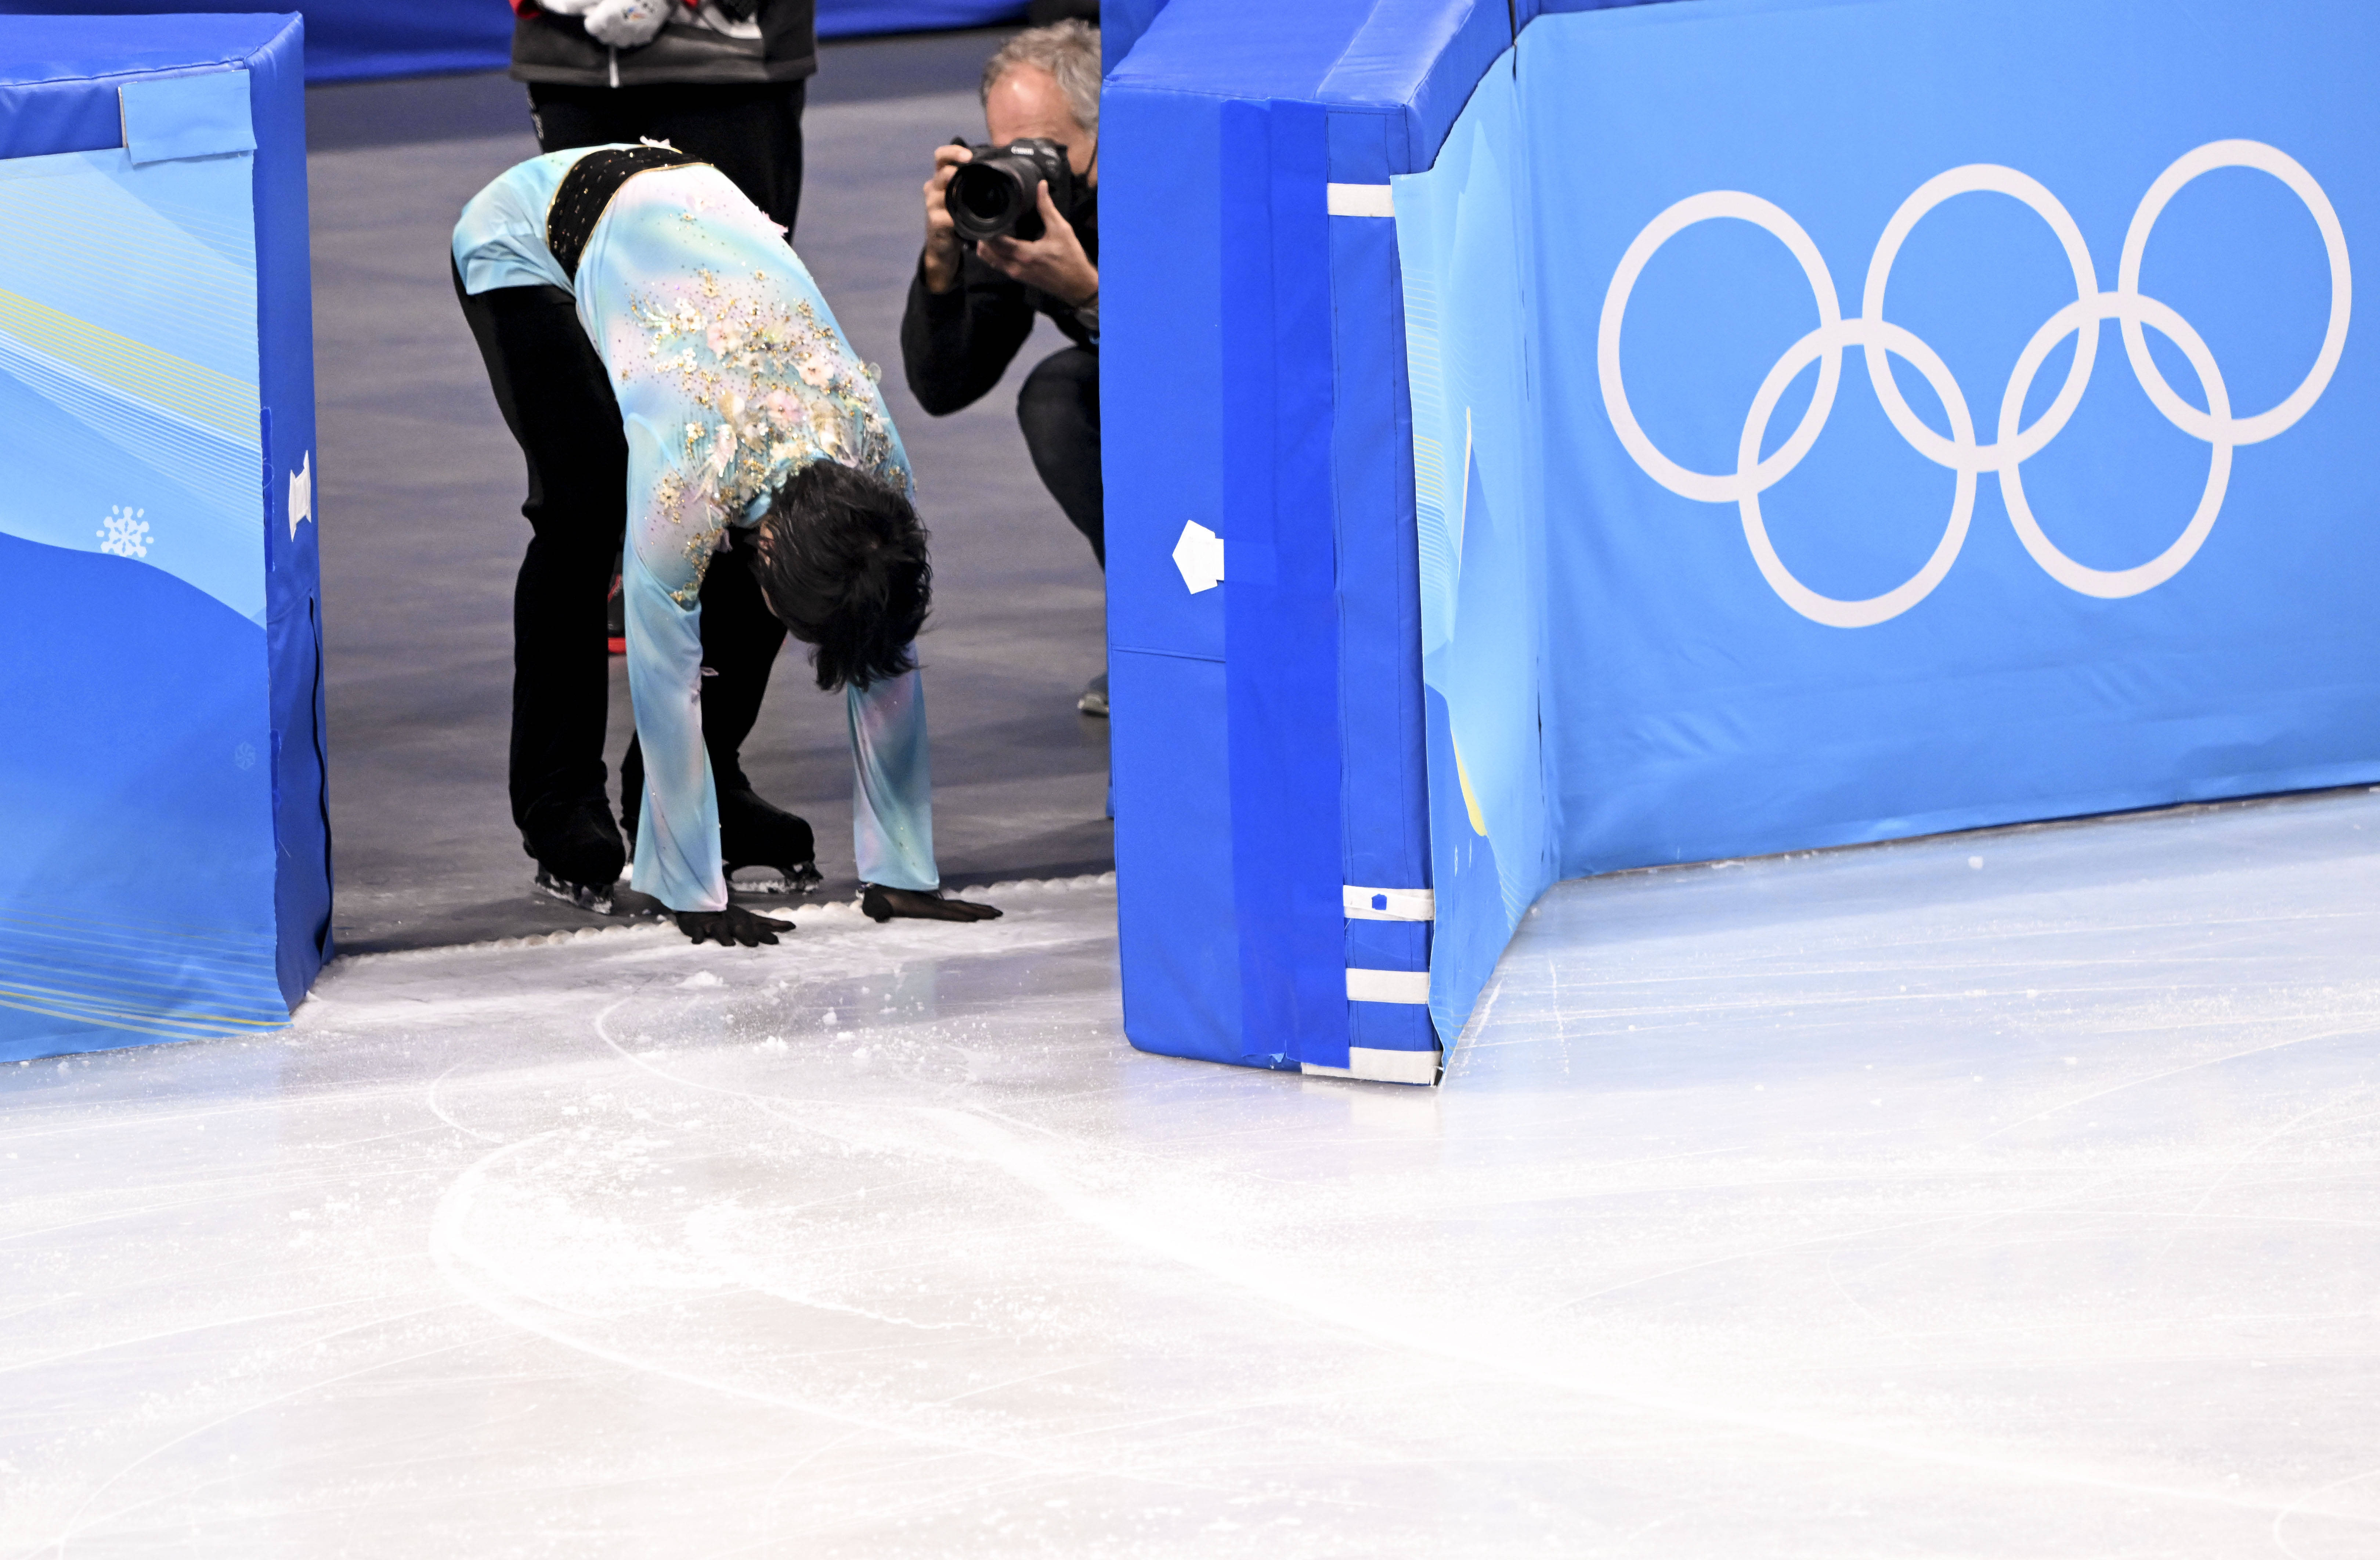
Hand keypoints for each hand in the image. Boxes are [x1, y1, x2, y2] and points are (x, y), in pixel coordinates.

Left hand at [583, 0, 668, 47]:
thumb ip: (581, 1)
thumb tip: (563, 8)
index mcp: (608, 18)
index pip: (591, 27)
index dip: (592, 17)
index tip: (598, 9)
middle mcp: (620, 31)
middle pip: (603, 37)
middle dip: (602, 26)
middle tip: (608, 11)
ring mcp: (635, 35)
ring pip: (618, 42)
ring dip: (616, 32)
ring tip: (620, 17)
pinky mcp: (647, 35)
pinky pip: (633, 40)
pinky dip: (630, 33)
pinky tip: (633, 21)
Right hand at [675, 905, 792, 945]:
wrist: (700, 905)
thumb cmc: (730, 915)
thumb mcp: (750, 918)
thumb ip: (770, 924)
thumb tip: (793, 926)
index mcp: (743, 921)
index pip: (756, 926)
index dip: (766, 933)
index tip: (776, 942)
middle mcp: (730, 922)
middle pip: (738, 928)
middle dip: (746, 935)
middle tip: (753, 944)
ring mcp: (714, 924)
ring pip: (719, 929)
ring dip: (724, 936)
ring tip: (728, 944)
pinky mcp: (697, 926)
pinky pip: (696, 931)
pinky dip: (697, 935)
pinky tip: (698, 941)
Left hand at [861, 885, 1002, 923]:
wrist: (877, 884)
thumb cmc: (876, 897)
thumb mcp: (875, 905)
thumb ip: (878, 910)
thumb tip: (879, 916)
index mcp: (922, 908)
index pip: (946, 912)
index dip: (960, 915)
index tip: (977, 918)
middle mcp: (931, 905)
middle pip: (960, 908)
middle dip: (979, 911)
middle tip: (998, 914)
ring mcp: (932, 904)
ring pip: (959, 906)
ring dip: (977, 909)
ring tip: (995, 913)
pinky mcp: (930, 905)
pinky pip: (953, 908)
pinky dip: (966, 909)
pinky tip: (974, 913)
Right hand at [921, 143, 972, 294]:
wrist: (943, 247)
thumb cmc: (957, 219)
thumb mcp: (964, 199)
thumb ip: (972, 185)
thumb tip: (1000, 171)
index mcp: (942, 179)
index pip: (941, 157)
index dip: (953, 152)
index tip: (968, 155)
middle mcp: (934, 188)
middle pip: (940, 169)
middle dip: (954, 163)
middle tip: (970, 162)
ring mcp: (932, 204)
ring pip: (941, 190)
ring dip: (954, 187)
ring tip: (967, 190)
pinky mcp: (934, 221)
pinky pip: (945, 216)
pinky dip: (954, 217)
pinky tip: (963, 219)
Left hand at [977, 184, 1097, 305]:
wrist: (1077, 285)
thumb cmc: (1071, 258)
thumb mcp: (1061, 230)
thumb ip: (1047, 207)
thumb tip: (1041, 185)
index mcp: (1024, 253)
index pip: (994, 240)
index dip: (987, 227)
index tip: (987, 212)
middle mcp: (1015, 265)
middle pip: (986, 251)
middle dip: (984, 235)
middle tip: (988, 218)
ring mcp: (1014, 273)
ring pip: (989, 259)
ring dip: (987, 245)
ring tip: (992, 229)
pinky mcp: (1017, 277)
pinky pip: (997, 264)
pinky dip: (993, 254)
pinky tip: (999, 242)